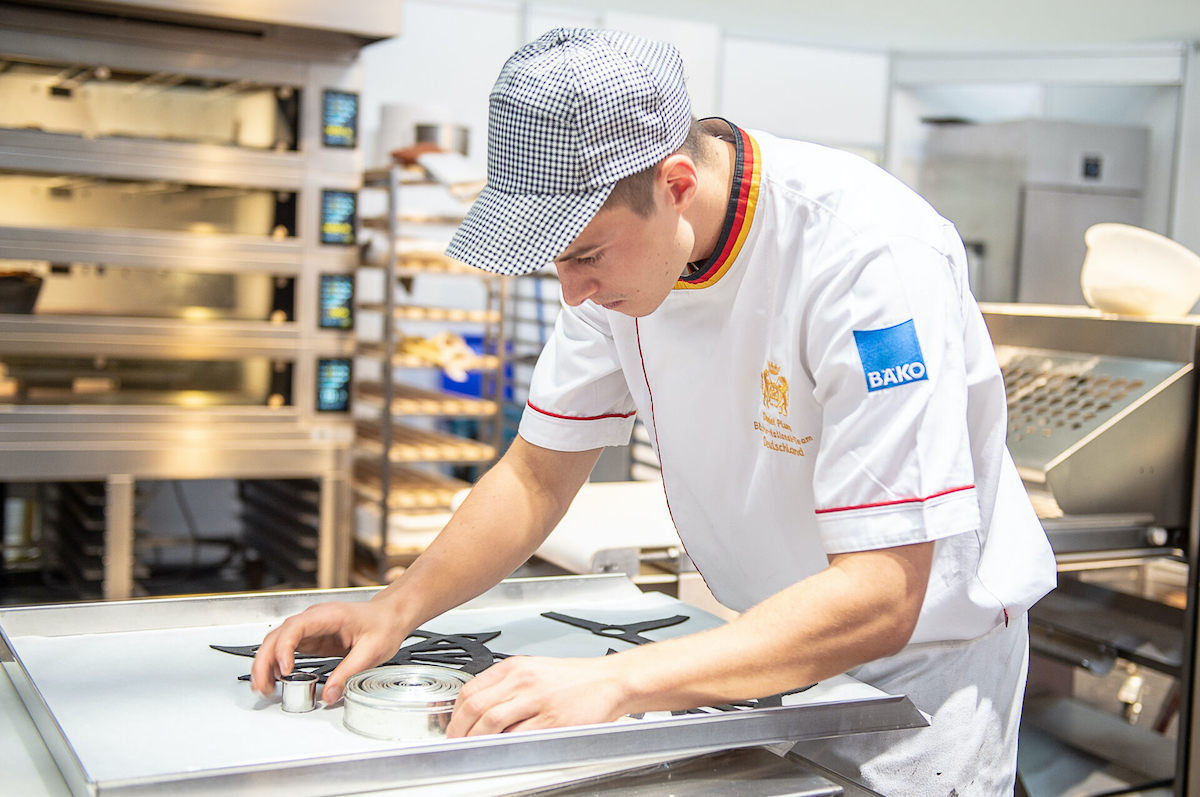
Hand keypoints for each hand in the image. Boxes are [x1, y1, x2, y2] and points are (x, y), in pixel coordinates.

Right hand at [250, 599, 408, 703]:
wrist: (389, 617)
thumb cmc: (383, 625)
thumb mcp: (371, 651)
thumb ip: (348, 673)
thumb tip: (329, 695)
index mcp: (329, 615)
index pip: (296, 626)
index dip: (285, 647)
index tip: (284, 668)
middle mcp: (315, 619)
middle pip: (278, 635)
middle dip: (265, 660)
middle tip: (262, 685)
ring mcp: (310, 628)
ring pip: (277, 642)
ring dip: (266, 663)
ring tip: (263, 687)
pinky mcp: (311, 639)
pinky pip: (286, 649)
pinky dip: (276, 663)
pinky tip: (273, 678)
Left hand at [447, 656, 627, 736]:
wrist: (607, 681)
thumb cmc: (572, 679)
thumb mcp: (533, 670)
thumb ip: (505, 686)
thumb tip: (477, 710)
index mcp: (515, 667)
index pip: (471, 690)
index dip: (456, 713)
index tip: (455, 726)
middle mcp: (524, 680)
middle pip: (476, 707)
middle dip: (460, 730)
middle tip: (458, 742)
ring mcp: (537, 700)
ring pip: (492, 722)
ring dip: (477, 740)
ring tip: (475, 748)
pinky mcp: (552, 720)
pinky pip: (519, 737)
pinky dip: (504, 746)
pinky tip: (502, 749)